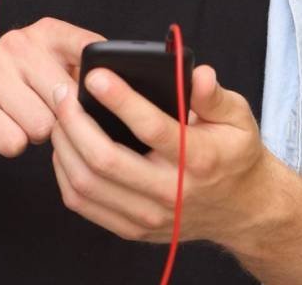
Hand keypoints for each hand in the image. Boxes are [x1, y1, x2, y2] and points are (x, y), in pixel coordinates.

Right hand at [0, 17, 105, 161]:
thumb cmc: (17, 92)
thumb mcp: (50, 69)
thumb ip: (83, 73)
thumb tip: (126, 95)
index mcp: (45, 32)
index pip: (91, 50)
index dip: (102, 82)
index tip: (107, 96)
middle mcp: (17, 44)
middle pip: (68, 99)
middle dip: (63, 118)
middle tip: (47, 113)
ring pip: (42, 125)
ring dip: (37, 134)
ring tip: (23, 120)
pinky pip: (14, 142)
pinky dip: (14, 145)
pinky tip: (5, 130)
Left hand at [49, 63, 270, 247]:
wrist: (242, 210)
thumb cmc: (234, 155)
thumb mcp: (237, 118)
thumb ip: (213, 95)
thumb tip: (198, 74)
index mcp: (200, 159)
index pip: (152, 128)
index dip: (120, 100)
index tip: (95, 75)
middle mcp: (171, 192)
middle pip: (105, 159)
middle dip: (74, 120)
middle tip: (62, 91)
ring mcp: (149, 215)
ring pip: (87, 183)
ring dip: (64, 145)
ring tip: (60, 114)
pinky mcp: (132, 229)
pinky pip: (83, 203)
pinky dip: (64, 173)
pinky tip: (65, 146)